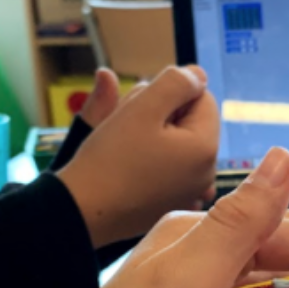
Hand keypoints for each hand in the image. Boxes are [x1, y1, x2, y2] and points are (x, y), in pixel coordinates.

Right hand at [58, 65, 220, 247]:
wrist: (82, 212)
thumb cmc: (111, 158)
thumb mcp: (143, 107)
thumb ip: (176, 82)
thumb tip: (198, 75)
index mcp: (206, 149)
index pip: (201, 97)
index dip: (169, 92)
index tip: (141, 108)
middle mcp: (206, 174)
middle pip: (189, 121)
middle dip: (160, 113)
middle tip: (127, 125)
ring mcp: (189, 192)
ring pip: (175, 142)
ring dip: (152, 133)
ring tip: (123, 143)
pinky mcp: (170, 203)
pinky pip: (168, 167)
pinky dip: (150, 159)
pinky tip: (128, 165)